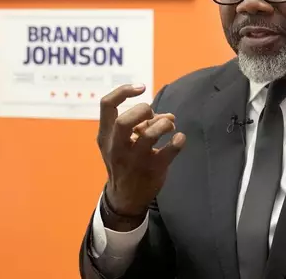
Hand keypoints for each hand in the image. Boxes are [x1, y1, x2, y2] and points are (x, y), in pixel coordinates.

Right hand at [98, 84, 185, 217]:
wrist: (125, 198)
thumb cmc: (125, 161)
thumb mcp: (122, 142)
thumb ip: (141, 124)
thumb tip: (169, 116)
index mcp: (105, 136)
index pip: (106, 105)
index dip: (124, 91)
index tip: (141, 88)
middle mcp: (116, 147)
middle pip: (125, 121)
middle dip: (143, 111)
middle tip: (152, 115)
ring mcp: (134, 160)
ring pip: (149, 135)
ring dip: (163, 125)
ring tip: (170, 126)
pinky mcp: (152, 170)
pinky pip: (168, 152)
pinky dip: (178, 141)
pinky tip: (179, 138)